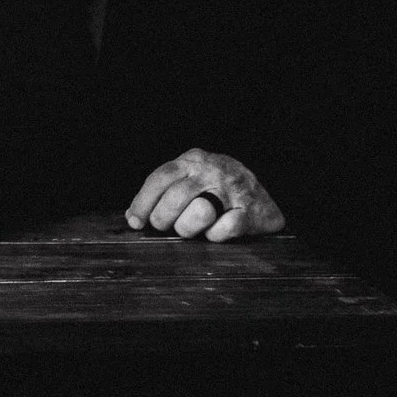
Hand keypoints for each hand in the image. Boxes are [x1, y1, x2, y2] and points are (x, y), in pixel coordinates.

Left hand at [127, 148, 285, 240]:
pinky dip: (215, 236)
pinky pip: (224, 229)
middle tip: (163, 227)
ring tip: (190, 229)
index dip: (143, 201)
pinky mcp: (250, 211)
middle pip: (177, 196)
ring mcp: (233, 190)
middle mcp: (213, 171)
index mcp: (193, 160)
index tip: (135, 221)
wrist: (263, 196)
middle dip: (163, 217)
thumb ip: (164, 191)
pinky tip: (214, 233)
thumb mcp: (190, 178)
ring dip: (189, 227)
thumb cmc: (216, 190)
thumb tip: (132, 216)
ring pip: (200, 211)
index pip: (161, 177)